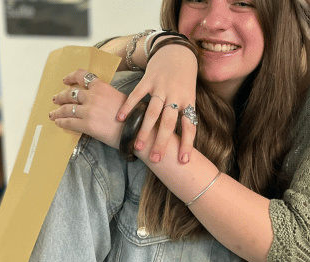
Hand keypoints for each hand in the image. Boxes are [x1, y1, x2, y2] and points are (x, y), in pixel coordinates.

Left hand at [50, 69, 126, 147]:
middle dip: (60, 97)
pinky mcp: (87, 125)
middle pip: (70, 94)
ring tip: (53, 114)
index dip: (70, 77)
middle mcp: (93, 97)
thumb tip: (95, 98)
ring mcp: (89, 111)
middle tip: (55, 99)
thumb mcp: (120, 97)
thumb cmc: (132, 116)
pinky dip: (61, 122)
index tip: (65, 80)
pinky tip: (58, 122)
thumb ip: (105, 95)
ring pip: (67, 108)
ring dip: (57, 111)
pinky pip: (69, 122)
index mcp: (101, 87)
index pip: (82, 76)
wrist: (136, 130)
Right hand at [116, 43, 197, 163]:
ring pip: (152, 112)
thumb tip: (179, 142)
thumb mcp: (189, 97)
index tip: (183, 161)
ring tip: (137, 146)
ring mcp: (162, 87)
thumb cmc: (184, 81)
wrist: (178, 52)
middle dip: (162, 142)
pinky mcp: (148, 79)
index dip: (187, 144)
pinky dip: (128, 107)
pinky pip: (137, 95)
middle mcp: (176, 96)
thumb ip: (182, 115)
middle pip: (169, 123)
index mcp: (188, 102)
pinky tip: (120, 119)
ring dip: (144, 130)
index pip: (189, 126)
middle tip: (156, 159)